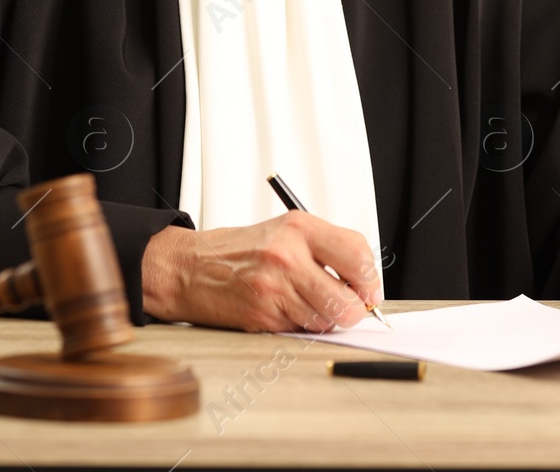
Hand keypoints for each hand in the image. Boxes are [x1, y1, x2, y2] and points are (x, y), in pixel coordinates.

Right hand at [141, 212, 380, 332]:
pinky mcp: (263, 316)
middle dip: (353, 311)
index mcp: (299, 228)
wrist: (189, 267)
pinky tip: (283, 309)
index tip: (368, 290)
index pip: (357, 254)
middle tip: (348, 307)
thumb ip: (327, 249)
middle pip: (348, 300)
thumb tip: (364, 283)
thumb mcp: (286, 231)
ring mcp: (274, 288)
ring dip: (323, 319)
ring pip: (326, 321)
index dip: (370, 280)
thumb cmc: (240, 250)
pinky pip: (301, 330)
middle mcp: (287, 255)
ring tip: (305, 302)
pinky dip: (299, 326)